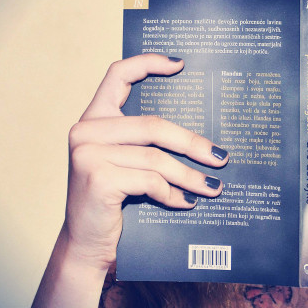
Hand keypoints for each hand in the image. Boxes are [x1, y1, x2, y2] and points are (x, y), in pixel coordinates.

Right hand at [64, 54, 227, 269]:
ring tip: (212, 187)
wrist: (87, 245)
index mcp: (94, 119)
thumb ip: (145, 143)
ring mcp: (88, 153)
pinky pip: (150, 181)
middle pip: (153, 125)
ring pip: (156, 157)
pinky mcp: (98, 178)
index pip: (117, 75)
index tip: (181, 64)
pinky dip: (173, 193)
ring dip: (190, 176)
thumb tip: (201, 139)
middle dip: (192, 143)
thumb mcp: (126, 164)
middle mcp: (86, 130)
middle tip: (221, 157)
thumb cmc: (114, 202)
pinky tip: (186, 202)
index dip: (148, 63)